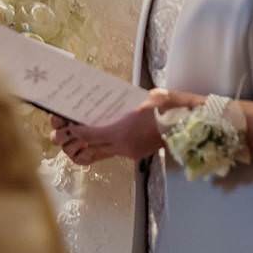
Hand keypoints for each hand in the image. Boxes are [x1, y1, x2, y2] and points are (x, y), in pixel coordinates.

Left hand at [51, 88, 190, 164]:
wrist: (191, 124)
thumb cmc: (171, 107)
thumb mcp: (146, 99)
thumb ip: (128, 103)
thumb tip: (117, 101)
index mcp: (122, 131)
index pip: (89, 134)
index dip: (74, 131)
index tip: (64, 126)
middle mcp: (123, 146)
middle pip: (91, 148)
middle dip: (74, 142)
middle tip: (61, 136)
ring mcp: (130, 152)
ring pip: (101, 153)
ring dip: (87, 149)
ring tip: (76, 143)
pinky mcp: (137, 154)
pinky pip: (114, 152)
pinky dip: (103, 148)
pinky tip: (98, 143)